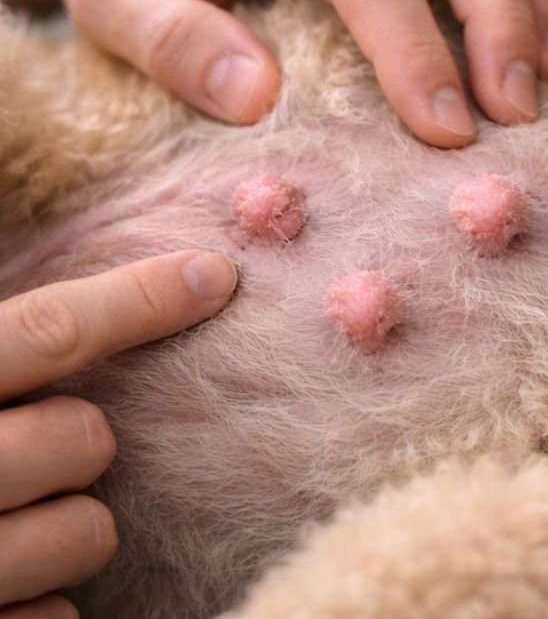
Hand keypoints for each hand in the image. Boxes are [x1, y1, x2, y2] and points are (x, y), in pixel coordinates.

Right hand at [0, 251, 237, 617]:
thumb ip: (1, 357)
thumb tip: (81, 306)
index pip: (45, 332)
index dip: (138, 300)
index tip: (213, 275)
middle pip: (84, 437)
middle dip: (76, 444)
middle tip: (27, 457)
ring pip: (88, 531)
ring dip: (67, 531)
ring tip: (2, 531)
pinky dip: (40, 607)